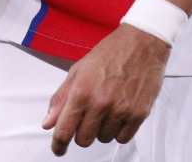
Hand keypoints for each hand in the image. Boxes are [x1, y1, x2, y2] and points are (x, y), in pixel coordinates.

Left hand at [43, 25, 168, 155]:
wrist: (143, 42)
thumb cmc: (110, 52)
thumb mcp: (78, 70)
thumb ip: (61, 98)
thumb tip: (48, 123)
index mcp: (82, 91)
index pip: (64, 131)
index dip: (58, 145)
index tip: (58, 149)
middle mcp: (101, 103)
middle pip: (83, 140)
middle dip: (82, 132)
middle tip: (87, 116)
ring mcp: (122, 110)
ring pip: (103, 139)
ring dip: (101, 129)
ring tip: (107, 108)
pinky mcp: (139, 114)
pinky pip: (123, 138)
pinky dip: (118, 131)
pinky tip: (119, 114)